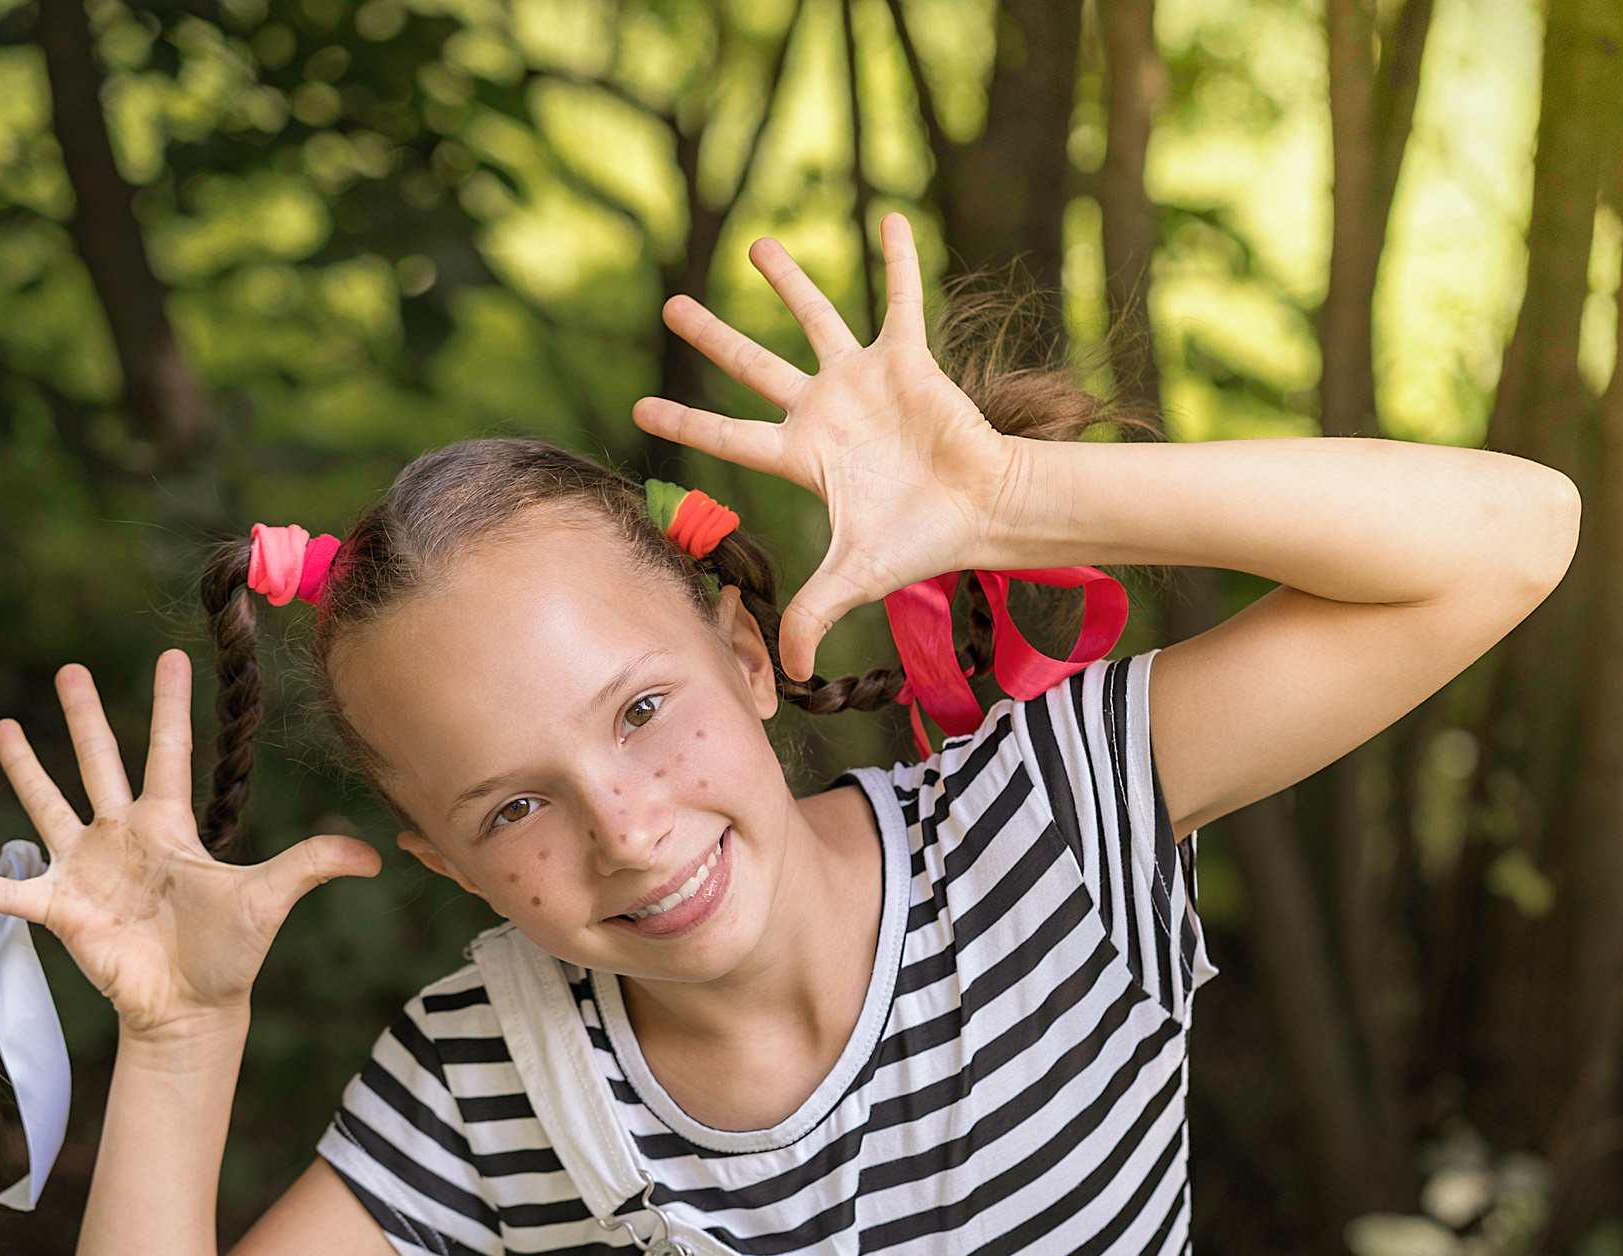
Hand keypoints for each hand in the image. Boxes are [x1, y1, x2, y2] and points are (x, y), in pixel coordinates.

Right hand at [0, 653, 380, 1038]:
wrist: (191, 1008)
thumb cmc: (230, 954)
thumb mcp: (270, 899)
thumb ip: (312, 866)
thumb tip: (377, 856)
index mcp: (170, 825)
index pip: (170, 750)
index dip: (170, 705)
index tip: (169, 655)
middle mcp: (123, 835)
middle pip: (100, 761)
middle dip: (86, 715)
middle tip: (70, 667)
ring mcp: (87, 868)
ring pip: (48, 804)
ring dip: (26, 768)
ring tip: (3, 724)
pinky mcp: (61, 909)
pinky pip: (7, 893)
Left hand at [632, 214, 1019, 680]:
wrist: (984, 511)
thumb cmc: (922, 540)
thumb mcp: (856, 577)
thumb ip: (813, 613)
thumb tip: (784, 671)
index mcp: (803, 456)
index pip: (727, 434)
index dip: (683, 422)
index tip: (638, 408)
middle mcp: (825, 411)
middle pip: (753, 366)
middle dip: (713, 336)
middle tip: (671, 305)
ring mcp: (863, 381)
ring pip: (815, 318)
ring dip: (789, 282)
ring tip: (758, 245)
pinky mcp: (908, 359)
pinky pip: (901, 299)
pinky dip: (899, 260)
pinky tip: (889, 218)